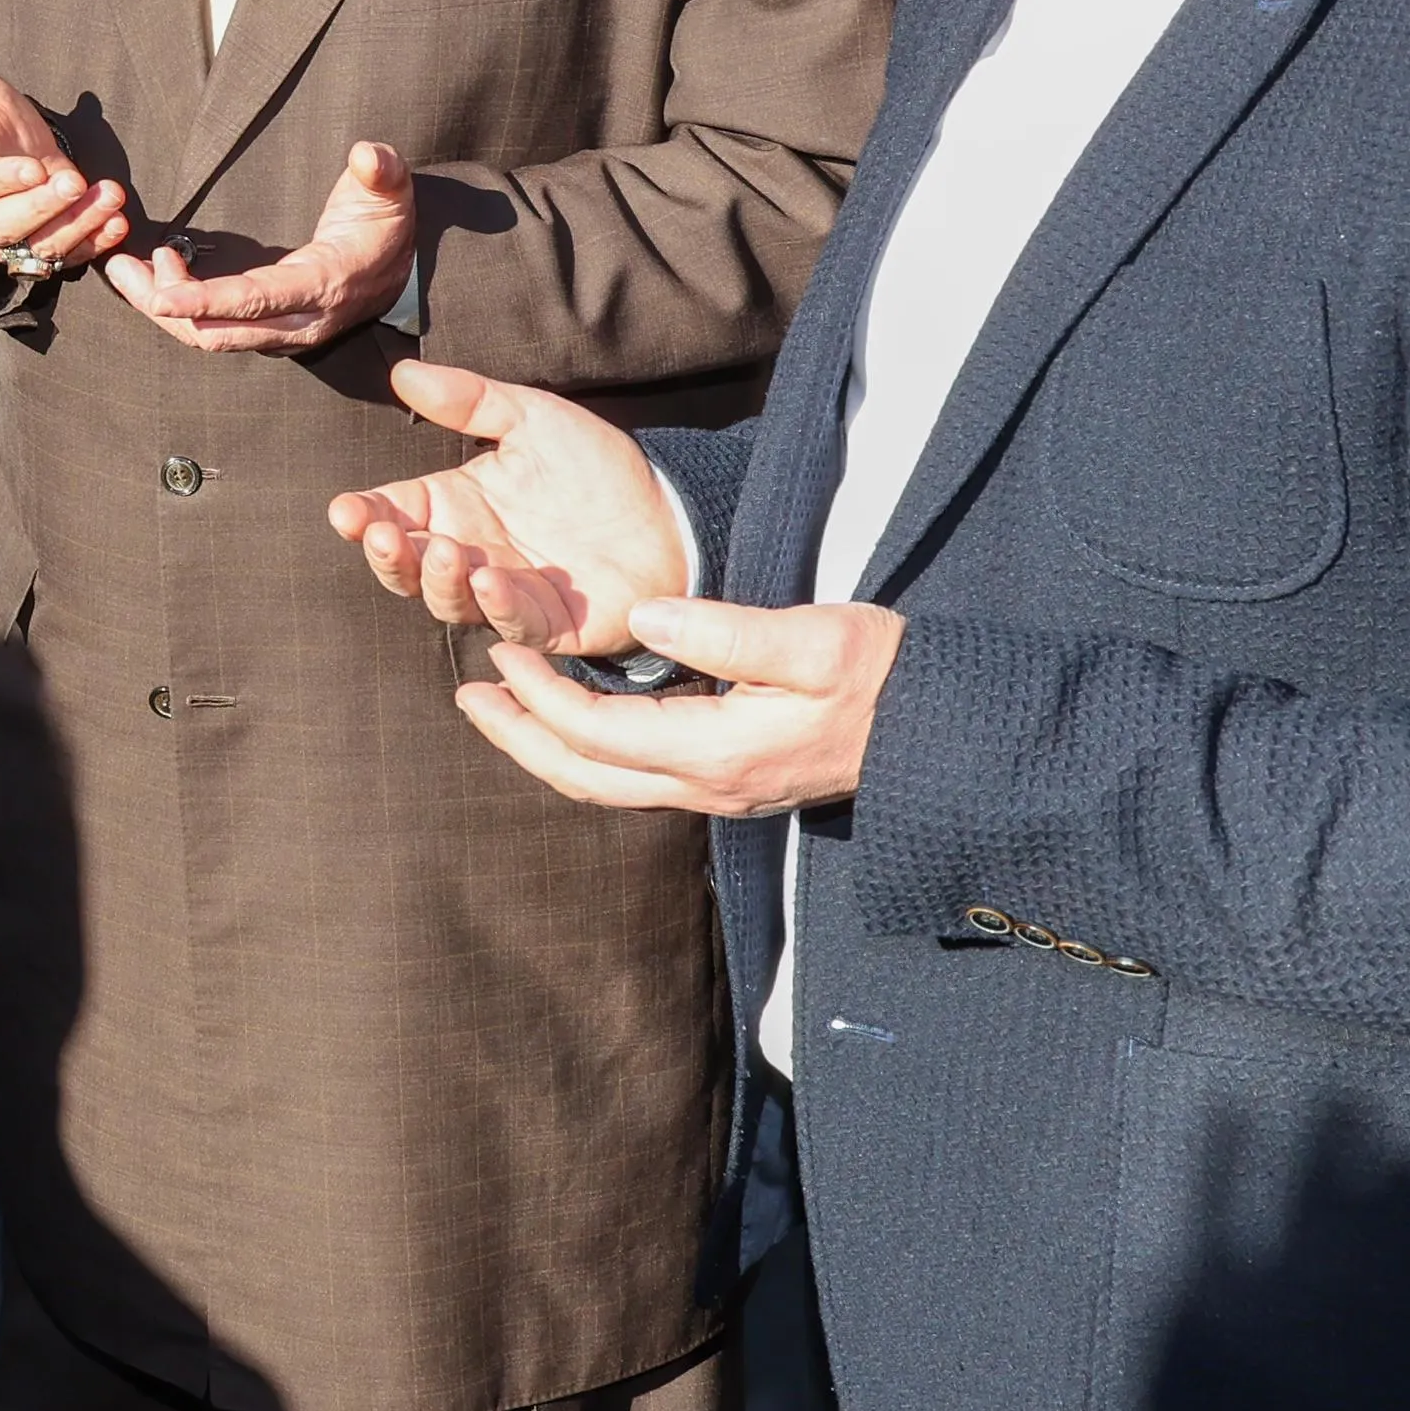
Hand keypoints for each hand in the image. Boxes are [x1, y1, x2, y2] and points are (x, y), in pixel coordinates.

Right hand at [0, 14, 129, 274]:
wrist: (5, 142)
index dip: (3, 180)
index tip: (35, 168)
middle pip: (4, 226)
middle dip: (42, 207)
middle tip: (73, 182)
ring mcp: (11, 237)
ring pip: (39, 246)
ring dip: (77, 225)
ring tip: (108, 199)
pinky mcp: (42, 244)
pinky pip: (67, 254)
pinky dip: (93, 242)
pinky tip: (116, 222)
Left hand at [104, 142, 419, 351]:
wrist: (399, 268)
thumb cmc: (386, 225)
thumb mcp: (391, 192)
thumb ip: (382, 172)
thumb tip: (368, 154)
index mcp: (322, 288)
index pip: (255, 302)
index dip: (205, 302)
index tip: (159, 296)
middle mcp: (298, 323)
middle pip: (217, 331)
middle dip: (162, 305)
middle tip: (120, 267)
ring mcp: (280, 333)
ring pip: (209, 335)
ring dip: (163, 306)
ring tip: (127, 268)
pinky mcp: (267, 330)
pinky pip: (214, 328)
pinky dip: (180, 308)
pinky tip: (158, 274)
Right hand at [327, 359, 690, 657]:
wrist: (673, 511)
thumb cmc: (598, 468)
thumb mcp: (532, 418)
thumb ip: (469, 400)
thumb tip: (402, 372)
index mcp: (456, 506)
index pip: (393, 513)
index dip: (363, 516)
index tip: (345, 510)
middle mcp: (470, 552)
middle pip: (407, 567)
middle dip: (388, 556)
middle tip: (382, 534)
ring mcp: (505, 593)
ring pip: (449, 601)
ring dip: (436, 581)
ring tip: (439, 552)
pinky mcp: (548, 624)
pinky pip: (511, 622)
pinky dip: (496, 605)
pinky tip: (488, 578)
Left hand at [457, 599, 901, 815]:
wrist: (941, 731)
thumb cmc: (883, 675)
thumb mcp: (813, 637)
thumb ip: (725, 631)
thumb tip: (646, 617)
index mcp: (718, 752)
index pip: (598, 734)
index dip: (540, 696)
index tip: (501, 649)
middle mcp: (708, 787)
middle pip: (585, 779)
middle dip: (519, 740)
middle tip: (468, 697)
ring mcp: (718, 793)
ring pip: (606, 787)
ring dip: (546, 750)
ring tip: (500, 709)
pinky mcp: (728, 783)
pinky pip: (634, 780)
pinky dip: (586, 752)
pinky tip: (571, 719)